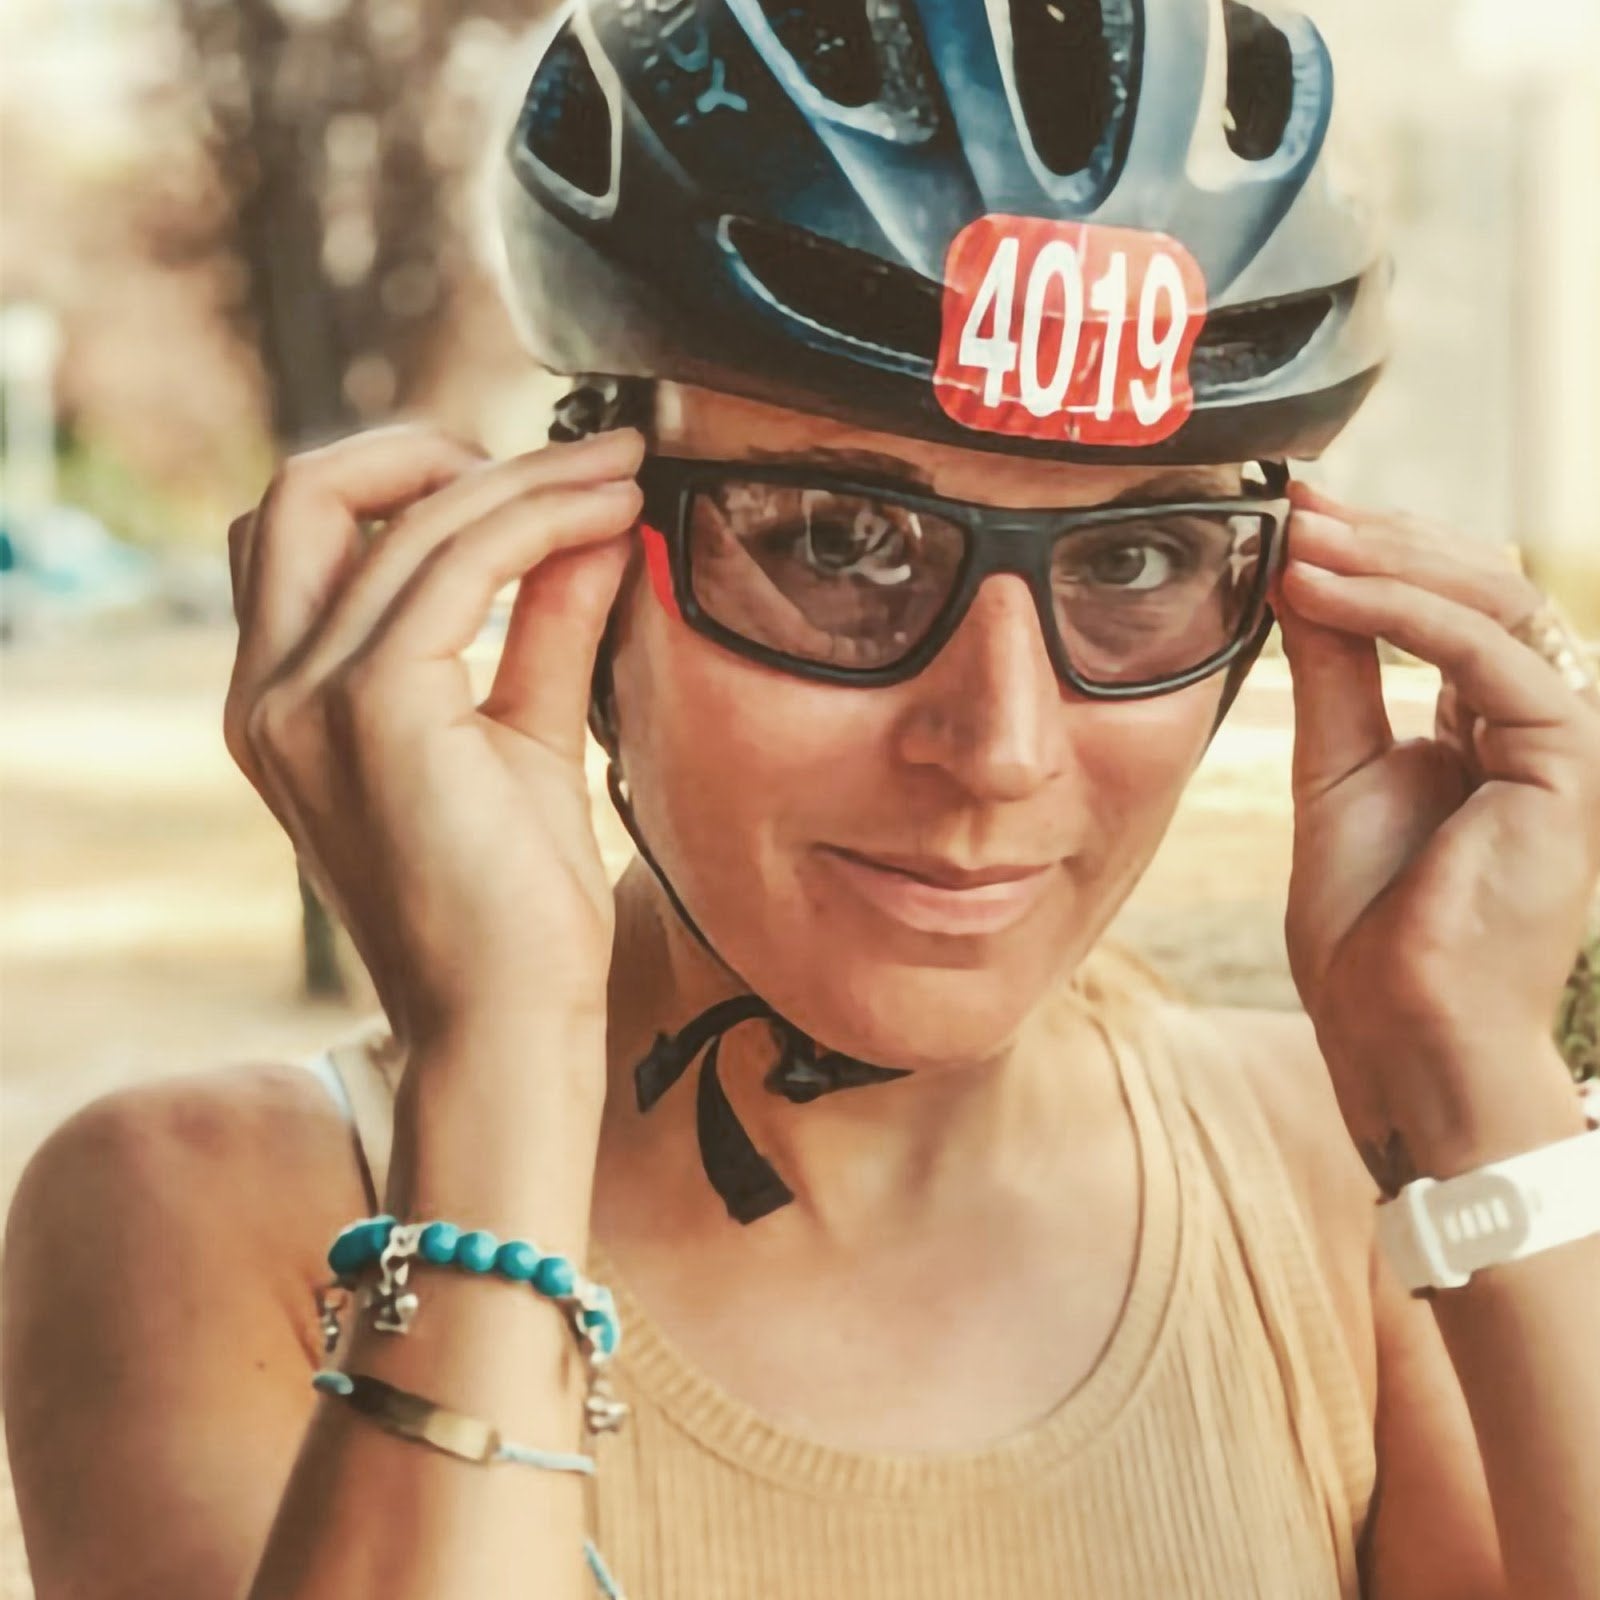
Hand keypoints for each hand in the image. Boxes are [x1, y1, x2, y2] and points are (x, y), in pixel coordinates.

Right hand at [223, 422, 644, 1060]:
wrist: (508, 1027)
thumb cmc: (515, 908)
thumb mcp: (520, 738)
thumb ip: (538, 626)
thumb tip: (586, 526)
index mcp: (280, 704)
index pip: (303, 536)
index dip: (405, 481)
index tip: (530, 482)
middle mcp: (268, 695)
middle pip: (306, 493)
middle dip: (432, 450)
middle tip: (562, 462)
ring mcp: (306, 701)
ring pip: (405, 521)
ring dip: (525, 479)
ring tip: (621, 476)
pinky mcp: (374, 711)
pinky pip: (458, 564)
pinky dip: (539, 522)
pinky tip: (612, 518)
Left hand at [1270, 483, 1599, 1183]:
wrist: (1397, 1032)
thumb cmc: (1367, 926)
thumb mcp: (1334, 770)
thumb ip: (1335, 675)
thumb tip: (1304, 578)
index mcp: (1481, 723)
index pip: (1444, 602)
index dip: (1372, 552)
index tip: (1291, 514)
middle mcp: (1530, 721)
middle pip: (1476, 584)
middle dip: (1381, 536)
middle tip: (1294, 503)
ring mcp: (1556, 741)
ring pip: (1496, 600)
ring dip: (1389, 558)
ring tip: (1298, 538)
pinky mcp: (1566, 764)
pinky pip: (1493, 656)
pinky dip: (1405, 613)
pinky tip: (1324, 591)